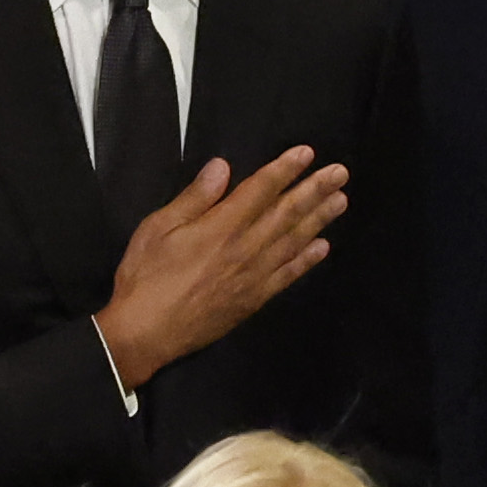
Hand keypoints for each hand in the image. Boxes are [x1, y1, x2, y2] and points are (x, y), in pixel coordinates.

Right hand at [94, 150, 352, 387]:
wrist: (146, 333)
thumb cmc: (145, 277)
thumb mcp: (158, 228)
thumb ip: (194, 198)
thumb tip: (222, 167)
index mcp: (222, 226)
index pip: (261, 190)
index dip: (285, 169)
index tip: (306, 153)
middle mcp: (246, 248)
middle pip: (287, 213)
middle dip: (315, 190)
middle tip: (340, 173)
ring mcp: (254, 276)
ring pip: (294, 241)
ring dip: (319, 219)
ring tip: (340, 201)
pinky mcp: (253, 299)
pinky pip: (287, 275)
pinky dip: (306, 260)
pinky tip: (321, 248)